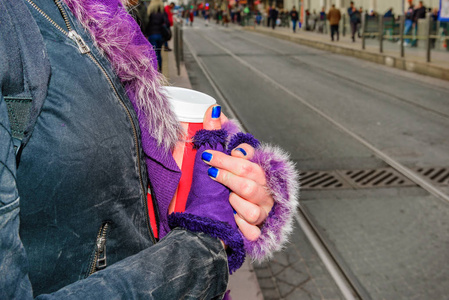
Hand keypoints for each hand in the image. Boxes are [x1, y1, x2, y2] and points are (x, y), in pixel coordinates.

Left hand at [202, 105, 274, 240]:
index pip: (249, 159)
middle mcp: (264, 189)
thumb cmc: (233, 182)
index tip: (214, 153)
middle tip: (209, 170)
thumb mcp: (227, 158)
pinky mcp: (257, 230)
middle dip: (226, 173)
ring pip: (253, 207)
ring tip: (226, 199)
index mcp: (258, 169)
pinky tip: (233, 220)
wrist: (236, 214)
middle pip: (249, 179)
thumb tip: (212, 110)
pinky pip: (252, 231)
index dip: (234, 155)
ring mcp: (263, 210)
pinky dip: (241, 226)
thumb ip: (220, 133)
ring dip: (235, 201)